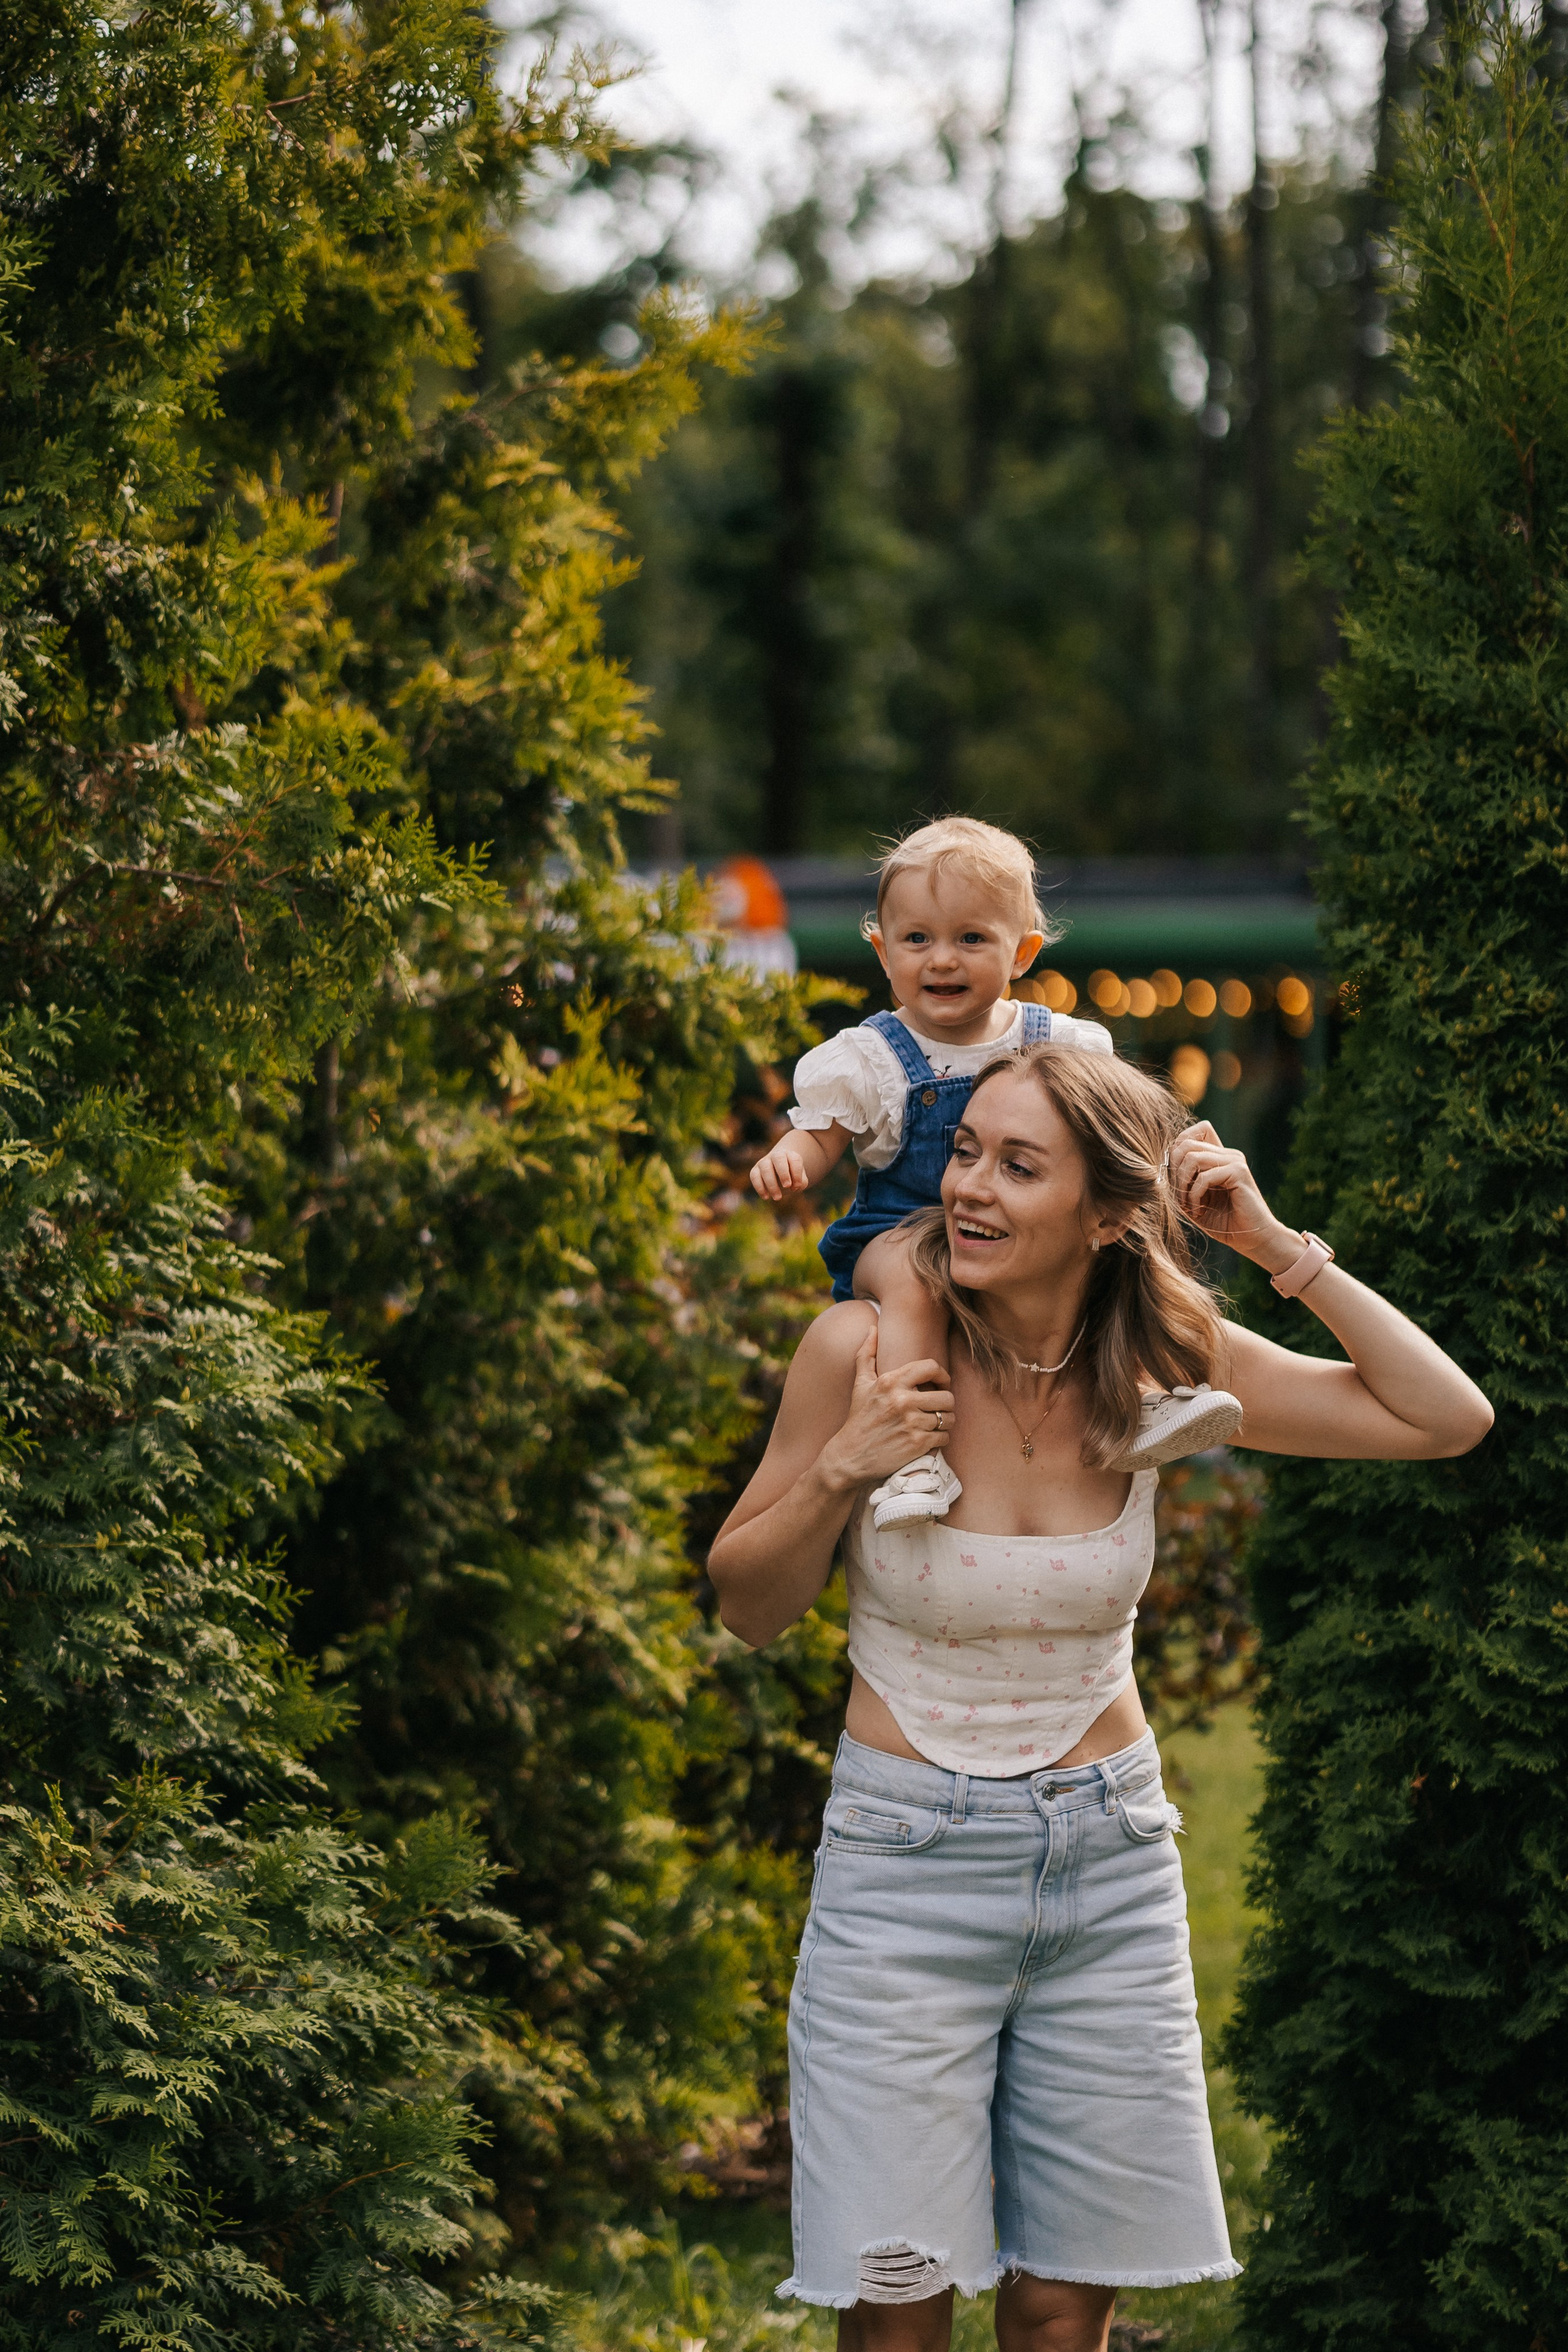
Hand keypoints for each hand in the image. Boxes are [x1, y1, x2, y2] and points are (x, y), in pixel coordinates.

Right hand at [751, 1138, 811, 1199]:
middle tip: (787, 1186)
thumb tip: (793, 1186)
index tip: (797, 1185)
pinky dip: (760, 1187)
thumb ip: (801, 1183)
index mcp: (790, 1155)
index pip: (794, 1160)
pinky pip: (754, 1176)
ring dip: (772, 1184)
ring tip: (778, 1198)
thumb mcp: (800, 1181)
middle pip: (778, 1158)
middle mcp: (777, 1156)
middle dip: (783, 1173)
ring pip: (765, 1168)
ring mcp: (764, 1162)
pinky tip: (767, 1197)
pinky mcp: (755, 1170)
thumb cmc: (792, 1178)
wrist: (780, 1176)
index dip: (797, 1173)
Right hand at [818, 1326, 954, 1492]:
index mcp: (891, 1382)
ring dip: (945, 1421)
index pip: (931, 1367)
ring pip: (948, 1417)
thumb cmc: (858, 1418)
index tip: (941, 1384)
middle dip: (945, 1403)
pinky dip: (941, 1438)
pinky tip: (930, 1439)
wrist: (850, 1456)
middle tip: (938, 1408)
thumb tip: (872, 1328)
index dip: (942, 1376)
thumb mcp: (860, 1384)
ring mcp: (910, 1423)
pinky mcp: (917, 1444)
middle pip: (946, 1396)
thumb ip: (866, 1354)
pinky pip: (944, 1436)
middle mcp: (902, 1400)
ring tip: (936, 1424)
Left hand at [1168, 1121, 1302, 1271]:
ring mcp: (1234, 1161)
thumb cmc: (1222, 1221)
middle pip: (1186, 1144)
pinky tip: (1197, 1211)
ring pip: (1192, 1157)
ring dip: (1182, 1184)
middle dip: (1174, 1171)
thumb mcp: (1193, 1198)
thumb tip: (1160, 1165)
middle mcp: (1227, 1154)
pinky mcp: (1239, 1172)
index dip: (1175, 1151)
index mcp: (1218, 1156)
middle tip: (1178, 1196)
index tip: (1173, 1180)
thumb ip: (1181, 1181)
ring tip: (1186, 1205)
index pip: (1192, 1133)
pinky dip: (1194, 1196)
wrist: (1251, 1239)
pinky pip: (1204, 1177)